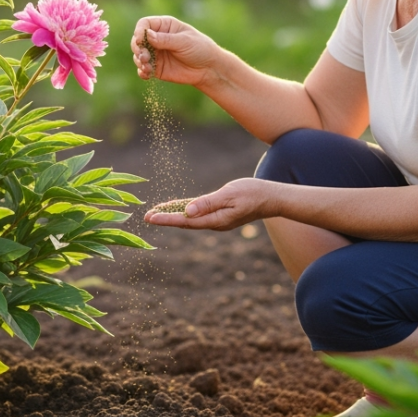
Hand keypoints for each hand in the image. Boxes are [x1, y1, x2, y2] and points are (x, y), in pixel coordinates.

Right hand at [131, 16, 220, 86]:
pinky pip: (143, 69)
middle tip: (143, 56)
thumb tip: (147, 35)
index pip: (145, 24)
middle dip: (137, 48)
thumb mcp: (184, 41)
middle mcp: (157, 38)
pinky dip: (142, 71)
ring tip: (147, 66)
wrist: (208, 68)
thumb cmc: (200, 49)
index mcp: (164, 26)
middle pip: (137, 40)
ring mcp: (156, 53)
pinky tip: (146, 74)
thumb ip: (165, 39)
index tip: (140, 40)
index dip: (139, 31)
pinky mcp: (156, 68)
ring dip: (139, 61)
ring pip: (138, 55)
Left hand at [144, 178, 275, 230]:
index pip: (185, 221)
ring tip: (157, 212)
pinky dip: (186, 210)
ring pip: (190, 218)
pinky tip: (178, 207)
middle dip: (165, 219)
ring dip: (174, 215)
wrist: (272, 198)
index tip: (150, 218)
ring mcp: (217, 219)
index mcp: (215, 220)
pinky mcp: (220, 213)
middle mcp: (214, 223)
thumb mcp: (229, 195)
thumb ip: (208, 203)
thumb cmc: (252, 193)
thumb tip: (188, 211)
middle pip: (184, 222)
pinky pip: (199, 213)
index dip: (166, 219)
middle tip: (146, 217)